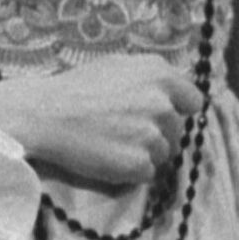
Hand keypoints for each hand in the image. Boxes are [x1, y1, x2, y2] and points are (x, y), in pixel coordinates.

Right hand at [0, 56, 202, 190]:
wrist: (44, 114)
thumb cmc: (76, 88)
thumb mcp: (118, 66)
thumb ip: (151, 77)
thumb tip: (174, 91)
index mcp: (159, 74)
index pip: (193, 100)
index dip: (179, 110)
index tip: (164, 116)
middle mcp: (162, 103)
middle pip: (177, 131)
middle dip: (158, 134)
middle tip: (125, 131)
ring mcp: (152, 135)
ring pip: (164, 153)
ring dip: (145, 153)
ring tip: (113, 143)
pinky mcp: (139, 163)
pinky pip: (147, 173)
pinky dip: (131, 171)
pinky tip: (108, 157)